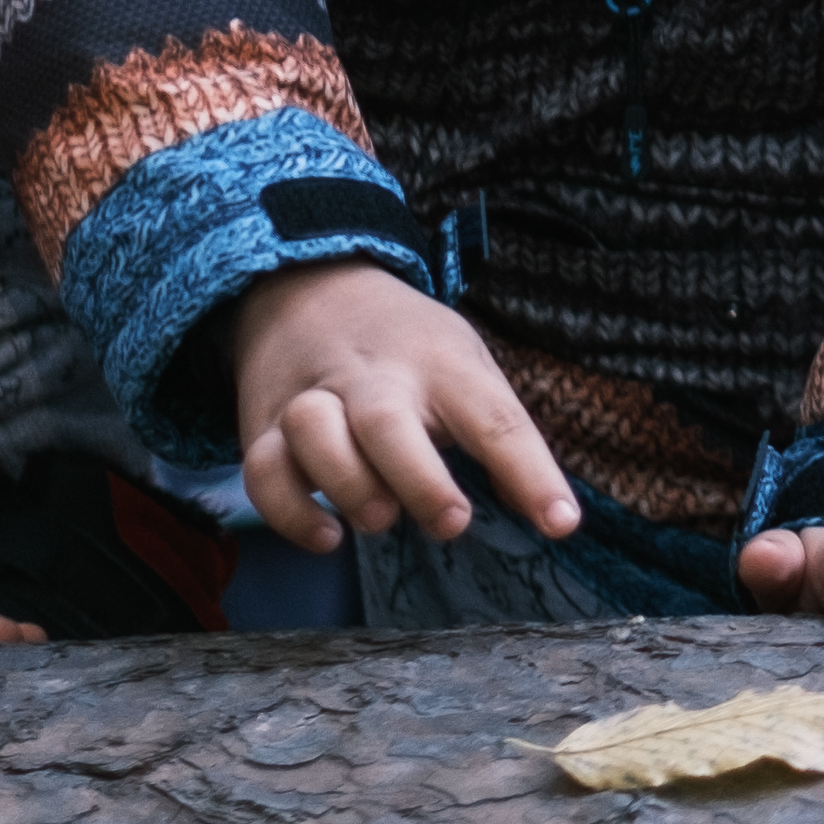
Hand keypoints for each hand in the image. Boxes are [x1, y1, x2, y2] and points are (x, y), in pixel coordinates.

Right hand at [226, 263, 580, 552]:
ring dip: (347, 485)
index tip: (560, 522)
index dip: (530, 472)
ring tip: (379, 517)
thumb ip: (499, 433)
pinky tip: (328, 536)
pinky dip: (290, 511)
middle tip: (451, 521)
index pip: (494, 416)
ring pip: (313, 435)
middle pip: (387, 420)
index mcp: (443, 362)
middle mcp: (374, 377)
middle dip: (419, 477)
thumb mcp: (464, 366)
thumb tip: (552, 515)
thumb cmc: (407, 347)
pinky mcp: (262, 426)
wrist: (308, 287)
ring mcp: (311, 398)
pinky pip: (263, 471)